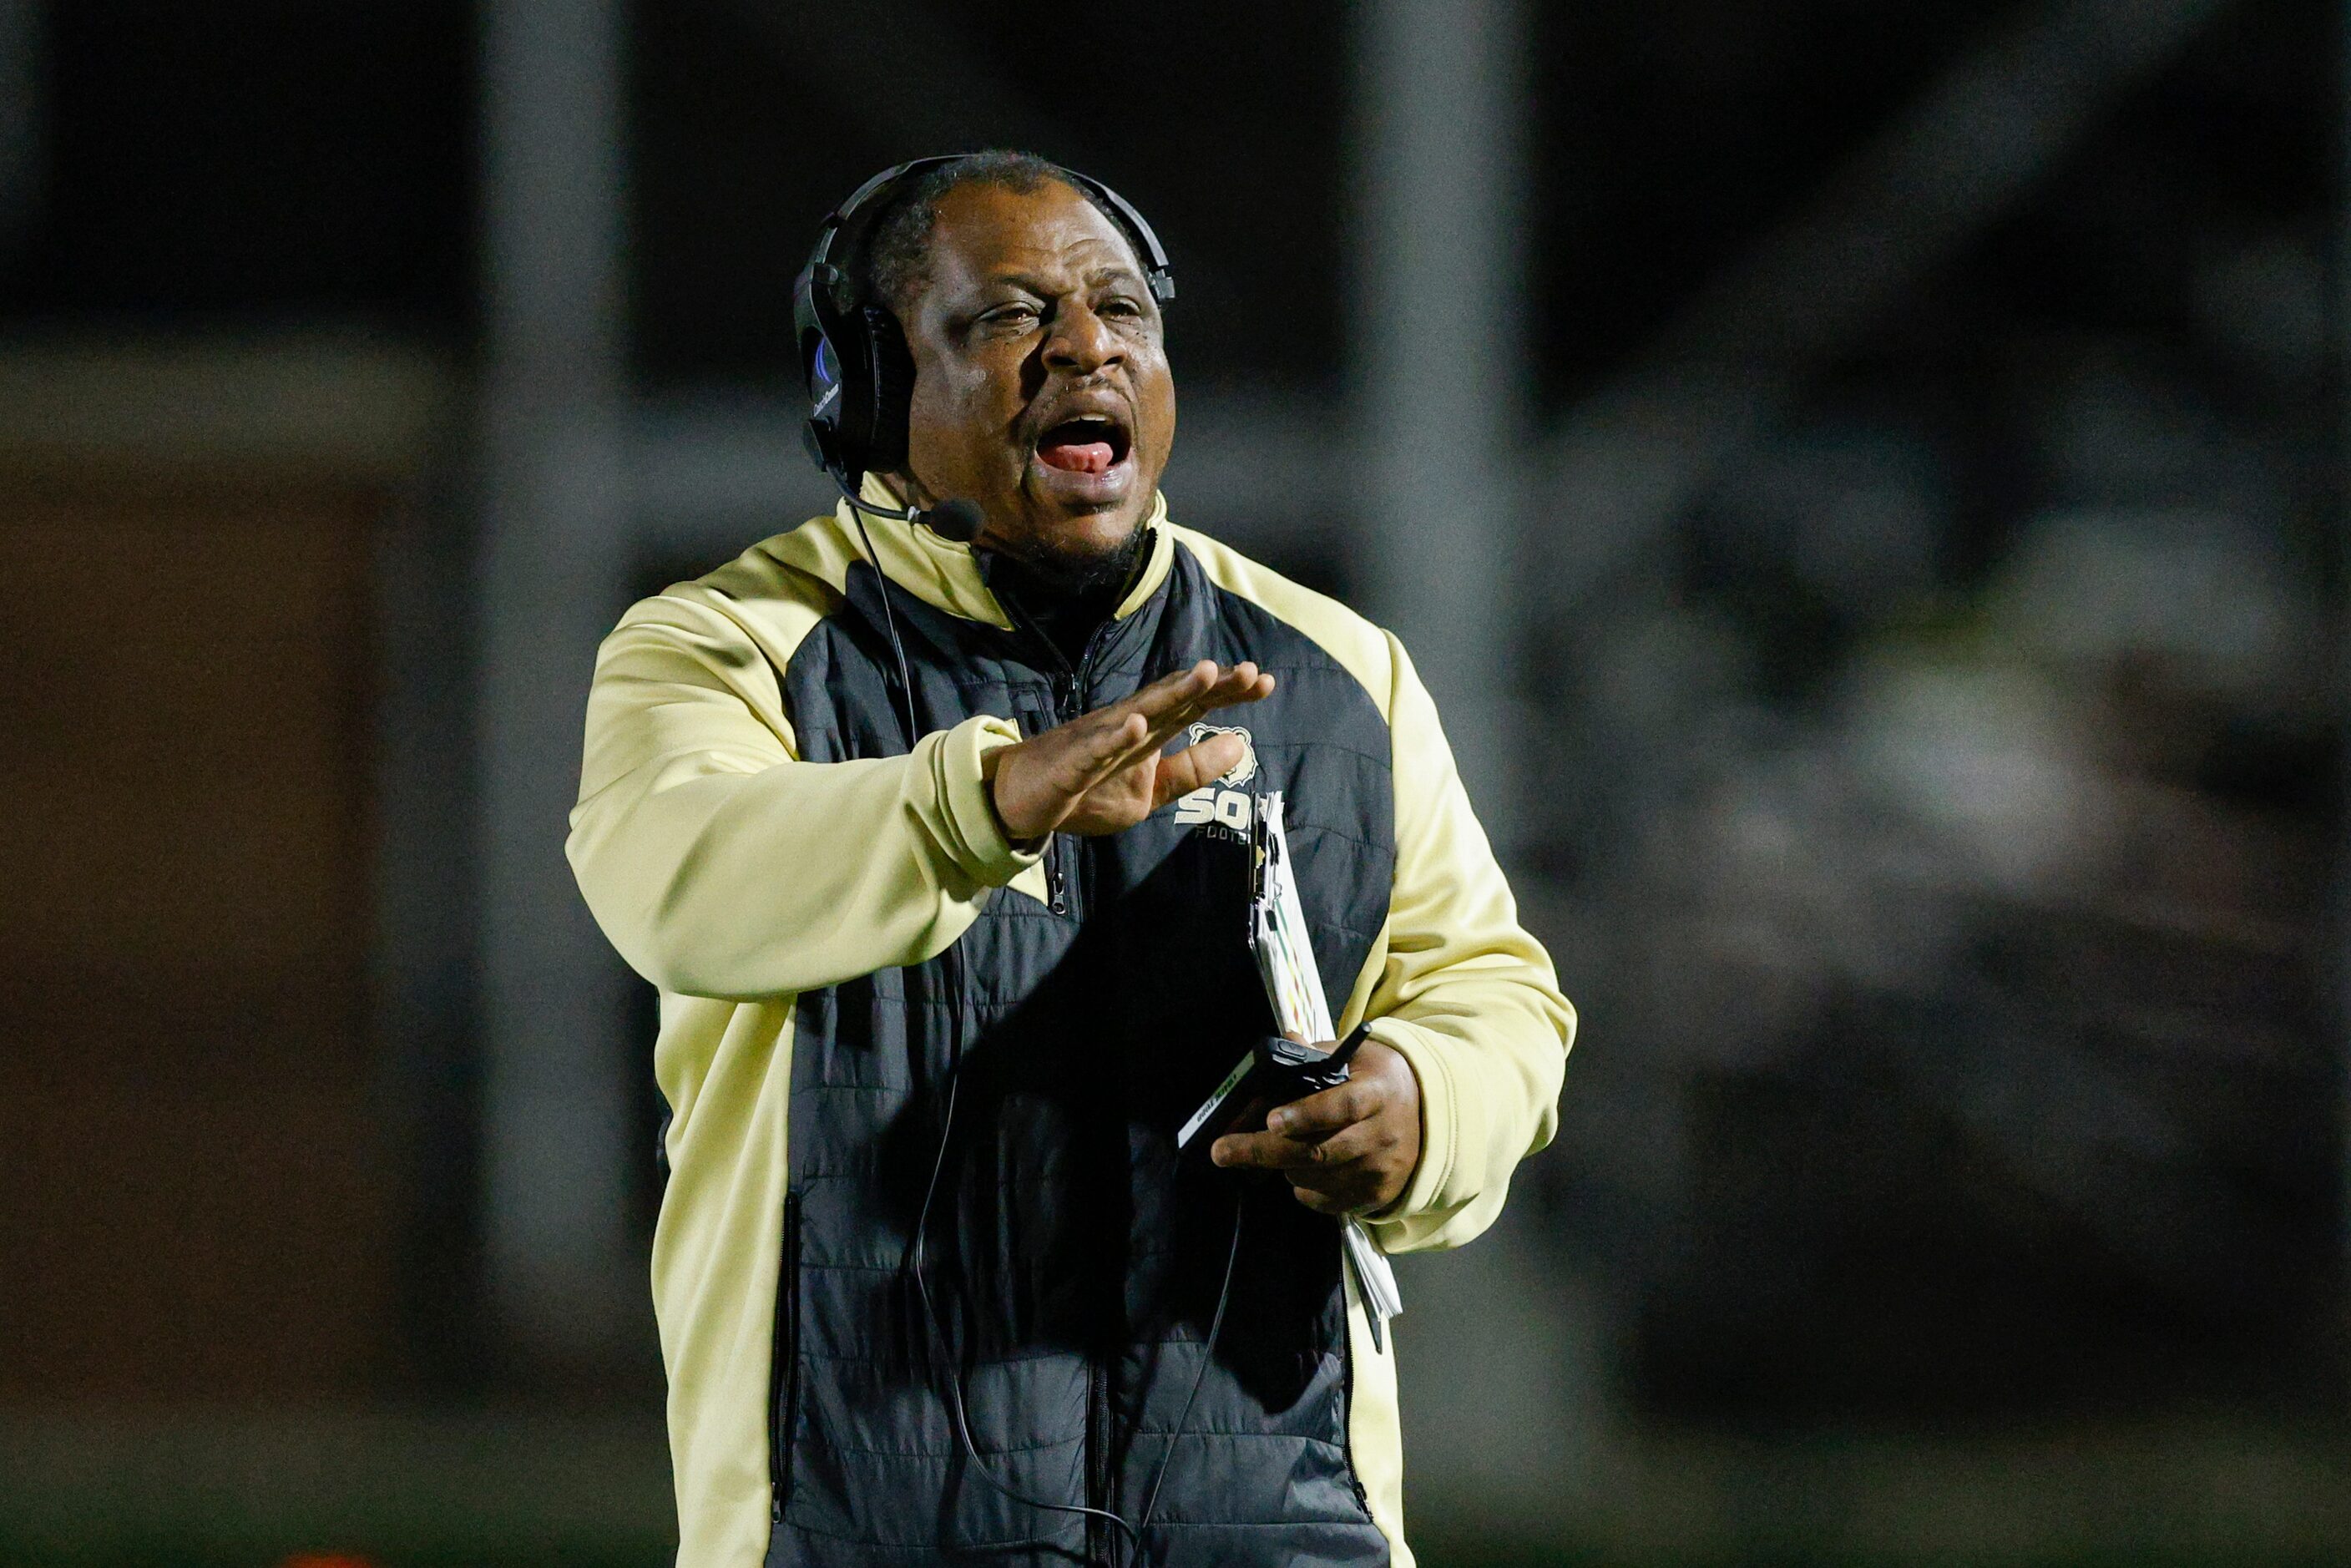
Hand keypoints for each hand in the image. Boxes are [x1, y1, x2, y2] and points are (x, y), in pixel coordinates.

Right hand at [985, 660, 1274, 841]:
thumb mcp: (1151, 788)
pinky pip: (1095, 751)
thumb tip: (1240, 744)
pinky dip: (1115, 738)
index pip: (1194, 705)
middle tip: (1247, 670)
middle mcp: (1127, 726)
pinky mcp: (1071, 765)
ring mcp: (1098, 742)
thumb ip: (1193, 769)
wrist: (1018, 800)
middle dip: (1210, 684)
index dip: (1229, 693)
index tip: (1266, 682)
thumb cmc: (1087, 789)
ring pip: (1139, 713)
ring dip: (1171, 693)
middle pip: (1174, 699)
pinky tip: (1136, 726)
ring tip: (1204, 674)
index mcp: (1149, 732)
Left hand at [1209, 1039, 1421, 1215]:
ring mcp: (1380, 1171)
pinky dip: (1303, 1188)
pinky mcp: (1376, 1196)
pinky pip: (1324, 1201)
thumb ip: (1318, 1053)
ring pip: (1314, 1178)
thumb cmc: (1380, 1080)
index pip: (1342, 1107)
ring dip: (1283, 1165)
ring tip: (1279, 1145)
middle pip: (1318, 1152)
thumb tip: (1285, 1040)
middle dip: (1264, 1151)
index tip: (1273, 1120)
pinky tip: (1301, 1169)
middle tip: (1222, 1151)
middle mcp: (1382, 1136)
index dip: (1306, 1116)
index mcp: (1377, 1094)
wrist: (1430, 1116)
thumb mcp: (1358, 1056)